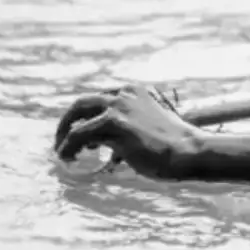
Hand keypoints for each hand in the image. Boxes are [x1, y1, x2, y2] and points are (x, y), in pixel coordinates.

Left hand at [54, 85, 202, 177]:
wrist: (188, 151)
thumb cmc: (173, 145)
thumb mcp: (150, 125)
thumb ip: (129, 125)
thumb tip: (105, 141)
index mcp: (136, 91)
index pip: (98, 99)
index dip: (85, 117)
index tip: (80, 134)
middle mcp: (125, 94)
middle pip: (81, 103)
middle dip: (66, 122)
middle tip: (61, 140)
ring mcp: (119, 107)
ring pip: (76, 118)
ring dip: (63, 137)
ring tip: (63, 154)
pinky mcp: (114, 124)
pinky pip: (78, 135)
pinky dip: (68, 147)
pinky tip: (68, 158)